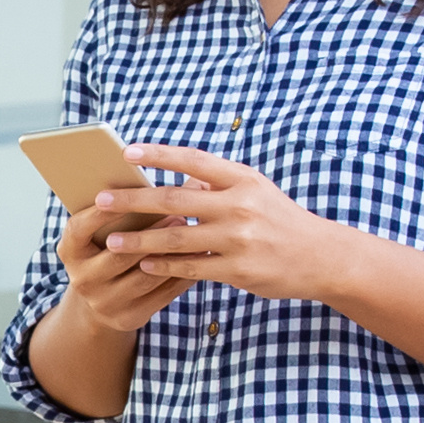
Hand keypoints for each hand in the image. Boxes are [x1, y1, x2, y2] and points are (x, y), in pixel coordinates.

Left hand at [96, 146, 357, 304]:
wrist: (321, 257)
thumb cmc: (280, 219)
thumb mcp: (255, 190)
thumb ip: (217, 183)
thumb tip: (177, 178)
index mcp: (242, 179)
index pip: (194, 160)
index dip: (159, 155)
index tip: (126, 152)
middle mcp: (239, 206)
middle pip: (175, 200)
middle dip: (134, 200)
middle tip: (102, 199)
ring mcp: (238, 239)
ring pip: (177, 238)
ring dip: (140, 239)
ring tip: (113, 240)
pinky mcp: (238, 270)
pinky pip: (191, 268)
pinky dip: (165, 265)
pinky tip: (144, 263)